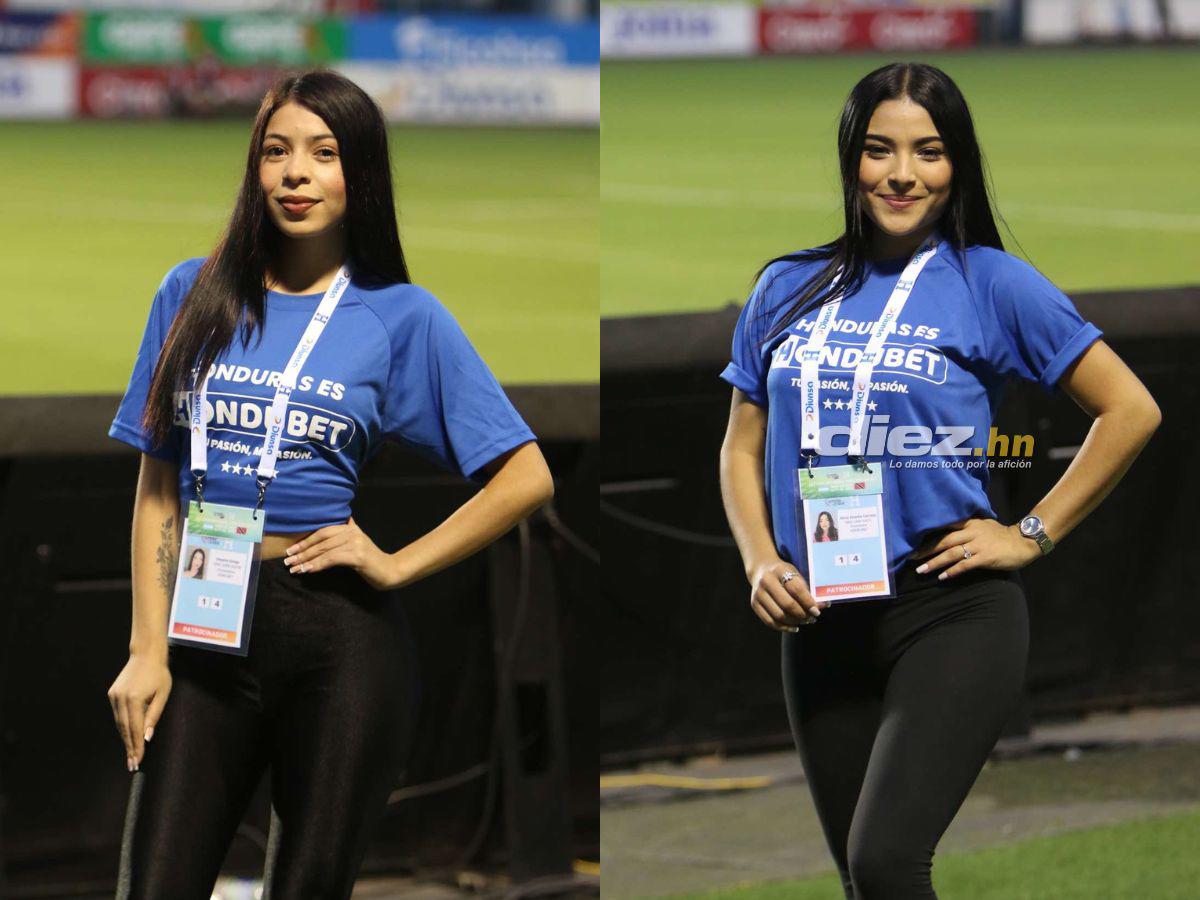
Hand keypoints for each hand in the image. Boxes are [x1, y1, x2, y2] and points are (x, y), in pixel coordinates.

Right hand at [107, 652, 171, 772]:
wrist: (145, 654)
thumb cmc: (159, 674)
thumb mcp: (163, 694)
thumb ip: (154, 716)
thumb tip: (147, 737)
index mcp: (133, 699)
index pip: (135, 730)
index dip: (137, 747)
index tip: (137, 762)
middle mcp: (120, 699)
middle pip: (125, 730)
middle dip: (129, 748)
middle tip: (132, 765)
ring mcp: (114, 697)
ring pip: (119, 724)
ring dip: (125, 739)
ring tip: (130, 755)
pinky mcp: (112, 694)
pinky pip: (117, 715)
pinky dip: (122, 727)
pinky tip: (127, 737)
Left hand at [283, 516, 395, 589]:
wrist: (390, 571)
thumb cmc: (370, 561)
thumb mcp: (357, 543)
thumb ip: (345, 534)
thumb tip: (331, 527)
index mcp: (350, 527)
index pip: (323, 531)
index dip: (305, 540)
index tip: (291, 550)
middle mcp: (352, 532)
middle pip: (321, 540)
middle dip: (302, 550)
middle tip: (288, 560)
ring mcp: (356, 543)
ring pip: (325, 550)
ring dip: (307, 560)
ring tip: (294, 568)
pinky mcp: (358, 556)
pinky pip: (332, 559)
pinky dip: (318, 565)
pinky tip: (308, 570)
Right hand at [749, 559, 827, 631]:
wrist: (761, 569)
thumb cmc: (783, 573)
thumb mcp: (794, 573)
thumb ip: (806, 589)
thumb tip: (822, 606)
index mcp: (779, 570)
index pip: (796, 589)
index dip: (808, 602)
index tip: (817, 611)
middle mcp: (766, 581)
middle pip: (787, 604)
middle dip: (802, 614)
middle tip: (812, 618)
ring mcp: (758, 594)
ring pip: (779, 615)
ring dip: (795, 622)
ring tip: (805, 621)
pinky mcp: (754, 604)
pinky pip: (770, 621)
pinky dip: (784, 628)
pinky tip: (794, 627)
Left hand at [911, 517, 1041, 580]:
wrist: (1023, 542)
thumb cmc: (1002, 536)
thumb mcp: (983, 525)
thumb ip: (966, 527)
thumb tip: (947, 533)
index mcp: (970, 523)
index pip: (945, 526)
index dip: (928, 533)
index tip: (913, 540)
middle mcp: (971, 532)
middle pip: (944, 541)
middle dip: (926, 550)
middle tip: (911, 557)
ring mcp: (978, 545)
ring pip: (951, 553)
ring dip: (935, 562)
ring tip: (921, 570)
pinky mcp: (985, 557)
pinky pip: (964, 565)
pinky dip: (952, 571)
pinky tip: (941, 577)